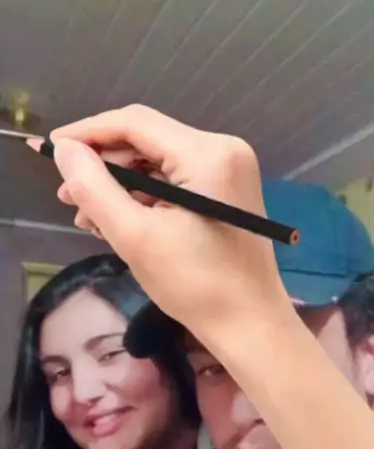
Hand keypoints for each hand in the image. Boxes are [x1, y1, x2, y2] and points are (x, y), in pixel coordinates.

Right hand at [43, 105, 289, 340]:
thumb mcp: (135, 237)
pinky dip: (145, 197)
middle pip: (147, 140)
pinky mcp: (228, 191)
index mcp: (207, 154)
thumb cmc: (196, 285)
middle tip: (66, 197)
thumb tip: (64, 150)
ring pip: (158, 162)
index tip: (49, 149)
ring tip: (87, 217)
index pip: (135, 123)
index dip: (87, 133)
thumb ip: (95, 188)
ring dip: (120, 185)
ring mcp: (229, 170)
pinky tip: (119, 221)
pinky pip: (176, 181)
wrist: (249, 324)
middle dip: (103, 166)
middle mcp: (224, 149)